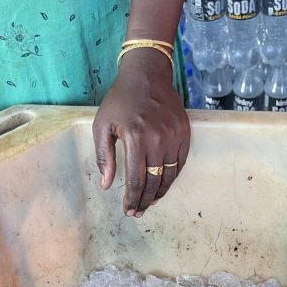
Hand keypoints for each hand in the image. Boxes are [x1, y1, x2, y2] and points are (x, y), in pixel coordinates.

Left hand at [94, 49, 190, 216]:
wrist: (147, 74)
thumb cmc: (121, 100)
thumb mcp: (102, 124)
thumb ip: (104, 156)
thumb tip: (107, 185)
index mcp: (135, 138)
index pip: (136, 179)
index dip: (132, 199)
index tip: (128, 210)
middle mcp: (157, 139)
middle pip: (153, 182)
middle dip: (145, 201)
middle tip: (138, 212)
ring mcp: (173, 136)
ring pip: (169, 176)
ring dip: (159, 193)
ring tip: (150, 202)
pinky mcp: (184, 133)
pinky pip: (179, 164)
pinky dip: (171, 178)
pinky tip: (162, 184)